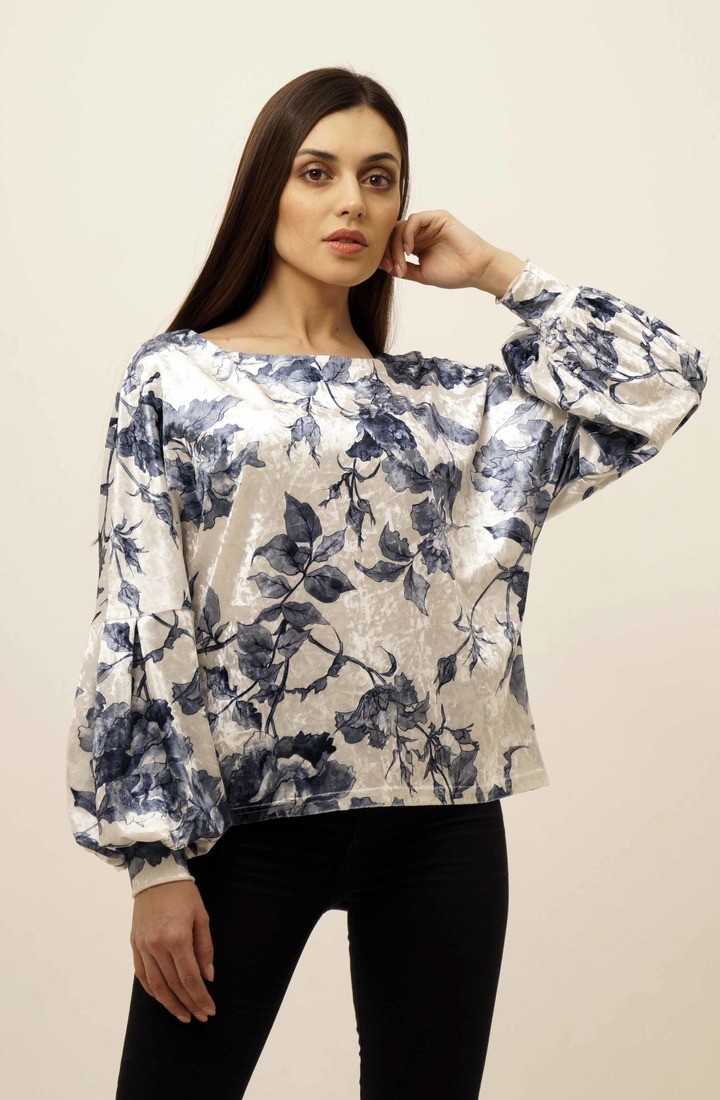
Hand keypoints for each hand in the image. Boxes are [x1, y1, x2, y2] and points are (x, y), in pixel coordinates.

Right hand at [130, 879, 216, 1024]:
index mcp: (177, 937)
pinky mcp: (134, 944)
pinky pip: (142, 975)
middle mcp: (157, 945)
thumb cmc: (183, 893)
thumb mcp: (201, 917)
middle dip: (189, 1004)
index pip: (190, 978)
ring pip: (156, 985)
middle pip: (174, 985)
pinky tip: (163, 999)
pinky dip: (152, 990)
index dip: (200, 997)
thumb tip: (208, 977)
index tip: (209, 1009)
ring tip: (183, 1015)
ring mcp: (143, 946)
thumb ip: (205, 949)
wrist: (156, 874)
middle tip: (200, 1016)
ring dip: (170, 1003)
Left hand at [376, 210, 516, 293]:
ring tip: (402, 264)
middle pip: (393, 234)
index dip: (386, 254)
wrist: (476, 270)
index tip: (386, 269)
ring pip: (401, 227)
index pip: (392, 243)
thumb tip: (381, 265)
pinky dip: (408, 234)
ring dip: (397, 246)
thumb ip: (403, 268)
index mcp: (417, 244)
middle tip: (393, 268)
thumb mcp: (422, 274)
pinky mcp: (437, 217)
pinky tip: (409, 249)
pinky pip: (415, 219)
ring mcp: (429, 224)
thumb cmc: (453, 274)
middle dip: (389, 251)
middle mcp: (421, 232)